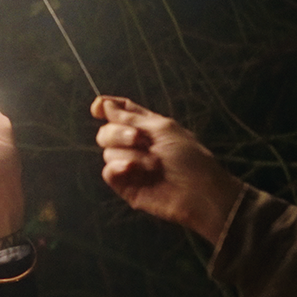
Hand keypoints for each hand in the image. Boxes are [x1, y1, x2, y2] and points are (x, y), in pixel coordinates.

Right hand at [91, 95, 242, 240]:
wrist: (198, 191)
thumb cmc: (189, 158)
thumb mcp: (162, 128)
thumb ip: (131, 117)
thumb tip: (104, 105)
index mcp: (147, 127)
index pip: (120, 111)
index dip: (106, 107)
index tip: (98, 108)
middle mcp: (135, 145)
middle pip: (107, 130)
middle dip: (119, 132)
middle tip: (139, 139)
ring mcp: (129, 165)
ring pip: (108, 151)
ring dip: (131, 154)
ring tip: (154, 164)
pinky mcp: (125, 185)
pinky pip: (108, 171)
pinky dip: (119, 167)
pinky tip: (133, 170)